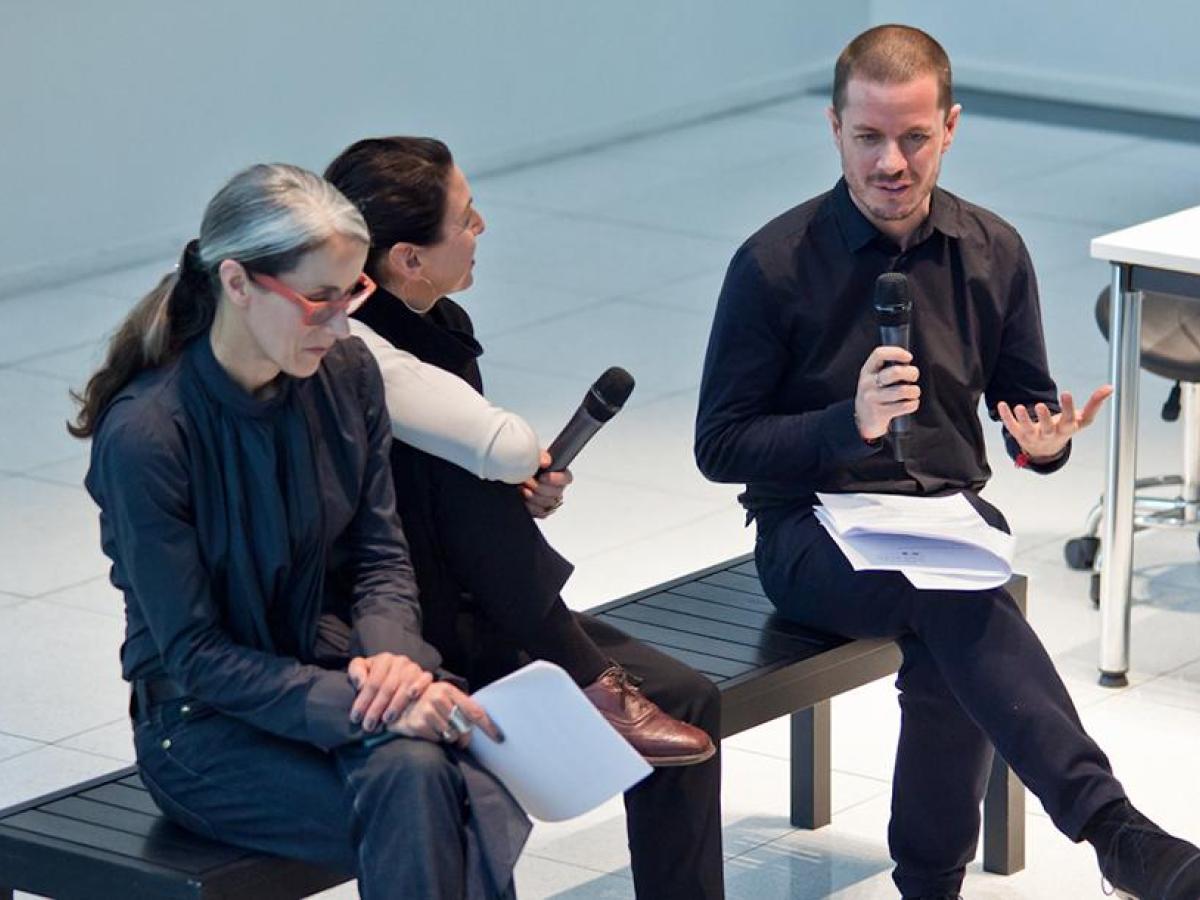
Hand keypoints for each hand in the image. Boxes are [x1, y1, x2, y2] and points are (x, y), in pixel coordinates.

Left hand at [348, 653, 433, 732]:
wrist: (394, 673)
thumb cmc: (374, 674)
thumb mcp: (361, 668)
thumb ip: (356, 672)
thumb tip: (361, 684)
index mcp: (384, 659)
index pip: (373, 683)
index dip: (363, 701)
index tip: (356, 718)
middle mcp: (400, 661)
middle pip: (388, 687)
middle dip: (376, 708)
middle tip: (368, 726)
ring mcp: (414, 668)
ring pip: (405, 686)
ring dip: (395, 704)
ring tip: (386, 720)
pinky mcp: (425, 675)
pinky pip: (425, 679)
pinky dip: (419, 686)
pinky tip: (412, 696)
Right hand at [387, 681, 501, 746]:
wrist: (395, 702)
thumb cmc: (426, 702)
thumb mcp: (444, 699)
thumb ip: (461, 712)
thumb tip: (469, 738)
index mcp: (449, 690)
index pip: (474, 711)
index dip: (488, 726)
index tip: (499, 738)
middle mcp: (438, 697)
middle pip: (463, 727)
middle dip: (463, 735)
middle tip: (456, 735)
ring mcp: (427, 710)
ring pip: (450, 735)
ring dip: (448, 737)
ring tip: (437, 727)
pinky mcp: (418, 723)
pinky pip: (436, 739)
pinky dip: (435, 738)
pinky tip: (427, 729)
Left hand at [522, 449, 571, 517]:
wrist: (509, 477)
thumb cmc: (523, 466)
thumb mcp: (531, 456)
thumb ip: (540, 456)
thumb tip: (546, 462)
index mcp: (557, 473)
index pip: (566, 478)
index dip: (557, 479)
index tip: (543, 477)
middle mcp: (555, 488)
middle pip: (557, 493)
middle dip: (539, 487)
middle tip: (527, 481)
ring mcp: (549, 500)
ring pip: (548, 503)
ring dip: (533, 496)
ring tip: (522, 488)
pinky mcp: (541, 511)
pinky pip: (541, 513)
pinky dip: (530, 507)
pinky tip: (523, 499)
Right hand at [855, 346, 920, 440]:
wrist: (864, 418)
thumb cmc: (876, 393)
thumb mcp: (874, 377)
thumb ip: (888, 368)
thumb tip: (908, 361)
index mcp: (867, 371)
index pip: (879, 354)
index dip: (897, 352)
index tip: (908, 358)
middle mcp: (867, 383)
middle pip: (895, 372)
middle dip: (911, 373)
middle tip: (914, 377)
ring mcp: (872, 399)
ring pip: (903, 391)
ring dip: (914, 391)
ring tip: (913, 392)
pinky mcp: (880, 413)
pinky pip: (905, 406)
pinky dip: (913, 404)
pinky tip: (911, 403)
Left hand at [997, 385, 1112, 462]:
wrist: (1045, 451)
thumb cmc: (1065, 429)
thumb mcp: (1081, 419)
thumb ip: (1095, 404)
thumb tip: (1110, 387)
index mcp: (1066, 429)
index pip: (1069, 420)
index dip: (1069, 408)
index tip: (1067, 393)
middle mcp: (1050, 434)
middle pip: (1048, 428)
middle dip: (1045, 417)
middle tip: (1041, 404)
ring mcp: (1034, 435)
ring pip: (1028, 429)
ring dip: (1023, 419)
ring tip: (1019, 407)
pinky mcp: (1019, 434)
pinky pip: (1011, 426)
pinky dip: (1006, 417)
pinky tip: (1002, 405)